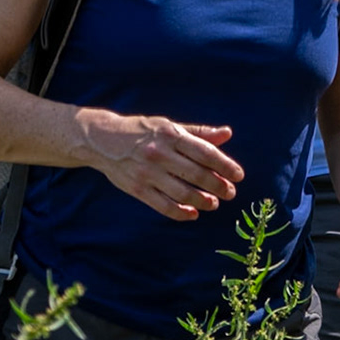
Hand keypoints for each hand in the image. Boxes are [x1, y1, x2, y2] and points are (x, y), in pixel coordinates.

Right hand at [77, 111, 243, 220]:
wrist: (101, 139)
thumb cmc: (142, 131)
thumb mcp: (170, 126)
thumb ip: (199, 132)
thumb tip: (227, 133)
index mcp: (171, 135)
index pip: (205, 153)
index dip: (225, 165)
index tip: (239, 176)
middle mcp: (160, 154)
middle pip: (197, 174)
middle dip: (218, 186)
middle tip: (230, 193)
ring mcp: (147, 173)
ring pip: (182, 193)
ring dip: (203, 201)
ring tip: (214, 204)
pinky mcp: (137, 189)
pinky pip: (163, 206)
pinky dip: (181, 212)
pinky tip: (193, 214)